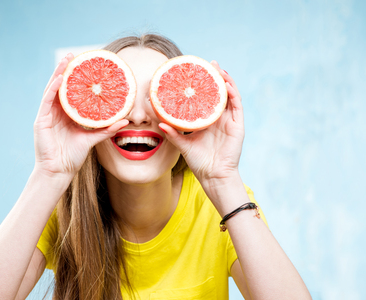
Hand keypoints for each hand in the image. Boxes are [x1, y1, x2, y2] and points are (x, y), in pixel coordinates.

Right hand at [33, 54, 128, 177]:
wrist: (59, 171)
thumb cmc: (73, 157)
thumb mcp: (92, 139)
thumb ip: (106, 129)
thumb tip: (125, 121)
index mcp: (66, 115)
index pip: (70, 93)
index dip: (74, 78)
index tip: (83, 65)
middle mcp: (55, 113)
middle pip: (60, 88)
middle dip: (65, 71)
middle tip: (73, 55)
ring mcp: (46, 116)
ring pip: (52, 90)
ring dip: (57, 74)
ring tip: (65, 61)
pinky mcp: (40, 121)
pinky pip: (46, 102)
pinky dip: (52, 89)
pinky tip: (59, 79)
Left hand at [159, 61, 243, 183]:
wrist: (213, 175)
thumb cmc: (199, 161)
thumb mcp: (183, 144)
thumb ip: (173, 134)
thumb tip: (159, 123)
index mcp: (207, 120)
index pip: (207, 98)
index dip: (203, 85)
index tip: (195, 72)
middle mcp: (219, 118)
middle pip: (219, 92)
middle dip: (215, 77)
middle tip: (209, 63)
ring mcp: (230, 120)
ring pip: (230, 95)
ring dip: (225, 81)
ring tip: (218, 68)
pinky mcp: (238, 125)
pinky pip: (237, 105)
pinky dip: (233, 93)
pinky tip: (226, 84)